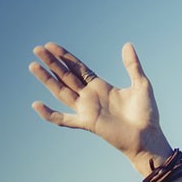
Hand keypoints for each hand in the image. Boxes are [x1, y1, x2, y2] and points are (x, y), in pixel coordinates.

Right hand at [29, 42, 170, 168]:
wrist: (148, 137)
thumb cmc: (146, 114)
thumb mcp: (141, 84)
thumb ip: (132, 65)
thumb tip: (127, 44)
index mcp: (101, 86)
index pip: (78, 69)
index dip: (65, 57)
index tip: (51, 46)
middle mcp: (91, 97)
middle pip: (66, 76)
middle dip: (52, 63)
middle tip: (38, 49)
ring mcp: (87, 110)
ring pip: (61, 91)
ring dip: (47, 79)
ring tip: (33, 65)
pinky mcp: (87, 123)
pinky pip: (64, 120)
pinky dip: (49, 114)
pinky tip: (36, 105)